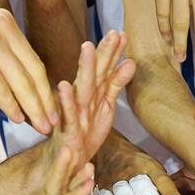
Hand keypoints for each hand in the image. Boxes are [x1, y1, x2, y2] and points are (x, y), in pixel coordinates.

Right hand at [0, 0, 57, 133]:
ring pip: (20, 80)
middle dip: (46, 100)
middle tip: (54, 123)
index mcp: (4, 20)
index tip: (52, 107)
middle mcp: (2, 26)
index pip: (33, 59)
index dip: (45, 86)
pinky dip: (11, 104)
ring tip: (42, 127)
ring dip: (33, 107)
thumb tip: (5, 74)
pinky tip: (17, 119)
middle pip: (33, 70)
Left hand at [21, 142, 94, 194]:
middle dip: (61, 168)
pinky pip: (67, 194)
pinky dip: (75, 180)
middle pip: (54, 189)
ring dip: (68, 169)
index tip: (87, 179)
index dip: (73, 194)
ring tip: (79, 150)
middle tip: (69, 145)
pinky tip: (85, 170)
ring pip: (60, 188)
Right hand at [44, 31, 136, 173]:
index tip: (122, 33)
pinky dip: (65, 101)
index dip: (113, 52)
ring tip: (87, 47)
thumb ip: (115, 83)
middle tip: (113, 33)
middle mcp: (83, 98)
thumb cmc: (85, 131)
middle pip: (95, 71)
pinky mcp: (68, 129)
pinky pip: (67, 114)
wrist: (67, 161)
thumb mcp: (105, 105)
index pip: (105, 68)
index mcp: (93, 92)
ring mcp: (74, 112)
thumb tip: (130, 61)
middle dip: (103, 53)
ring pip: (82, 87)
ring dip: (84, 68)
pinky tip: (64, 86)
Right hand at [93, 139, 180, 194]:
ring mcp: (114, 180)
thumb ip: (163, 186)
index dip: (168, 191)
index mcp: (147, 165)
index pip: (160, 178)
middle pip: (141, 185)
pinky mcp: (100, 189)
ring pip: (122, 193)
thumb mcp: (151, 167)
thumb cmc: (136, 164)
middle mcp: (130, 172)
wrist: (106, 150)